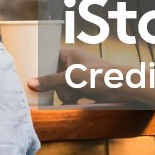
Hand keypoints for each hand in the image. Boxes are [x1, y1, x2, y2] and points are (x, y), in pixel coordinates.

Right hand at [26, 46, 154, 106]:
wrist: (123, 88)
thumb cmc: (101, 76)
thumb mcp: (72, 78)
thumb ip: (51, 81)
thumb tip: (31, 83)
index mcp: (69, 53)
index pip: (48, 55)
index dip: (41, 65)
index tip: (32, 74)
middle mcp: (73, 62)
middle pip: (52, 75)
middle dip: (57, 86)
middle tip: (64, 89)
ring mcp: (78, 75)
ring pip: (61, 86)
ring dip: (65, 94)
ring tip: (75, 96)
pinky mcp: (84, 86)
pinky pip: (70, 92)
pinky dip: (72, 98)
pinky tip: (78, 100)